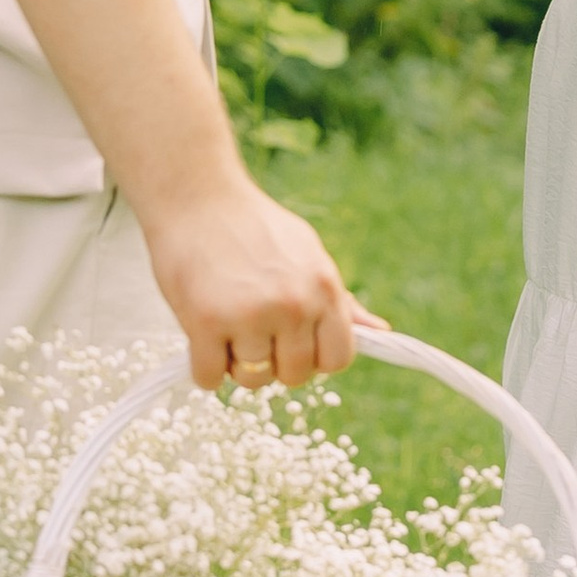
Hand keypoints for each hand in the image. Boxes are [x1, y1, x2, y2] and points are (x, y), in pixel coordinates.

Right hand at [142, 168, 370, 387]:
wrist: (196, 196)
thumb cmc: (253, 226)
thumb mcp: (308, 253)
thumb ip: (339, 300)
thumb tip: (379, 333)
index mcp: (323, 288)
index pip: (337, 358)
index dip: (314, 359)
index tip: (292, 343)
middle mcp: (293, 305)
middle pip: (294, 375)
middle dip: (274, 363)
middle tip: (253, 332)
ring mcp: (249, 315)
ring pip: (252, 380)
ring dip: (236, 364)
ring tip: (227, 328)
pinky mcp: (205, 322)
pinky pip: (209, 378)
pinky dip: (204, 368)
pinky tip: (203, 339)